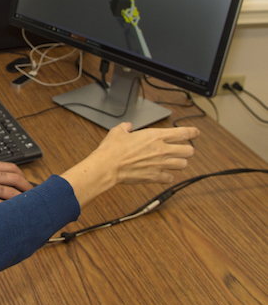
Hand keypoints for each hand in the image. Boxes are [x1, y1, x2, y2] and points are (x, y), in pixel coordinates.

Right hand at [0, 161, 32, 211]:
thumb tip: (9, 181)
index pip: (13, 168)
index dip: (23, 176)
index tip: (26, 183)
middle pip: (15, 179)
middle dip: (27, 188)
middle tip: (33, 195)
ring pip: (11, 193)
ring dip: (22, 200)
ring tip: (27, 205)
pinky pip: (1, 205)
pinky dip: (10, 209)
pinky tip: (14, 213)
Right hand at [61, 122, 197, 207]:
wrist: (108, 166)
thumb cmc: (112, 149)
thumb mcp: (118, 131)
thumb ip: (125, 127)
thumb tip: (127, 126)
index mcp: (155, 136)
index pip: (182, 133)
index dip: (192, 132)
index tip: (196, 132)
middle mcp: (162, 150)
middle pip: (188, 150)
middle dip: (187, 149)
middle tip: (183, 150)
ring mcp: (160, 164)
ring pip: (183, 164)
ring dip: (180, 163)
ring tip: (174, 162)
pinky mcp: (155, 176)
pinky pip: (170, 178)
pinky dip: (168, 176)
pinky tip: (164, 174)